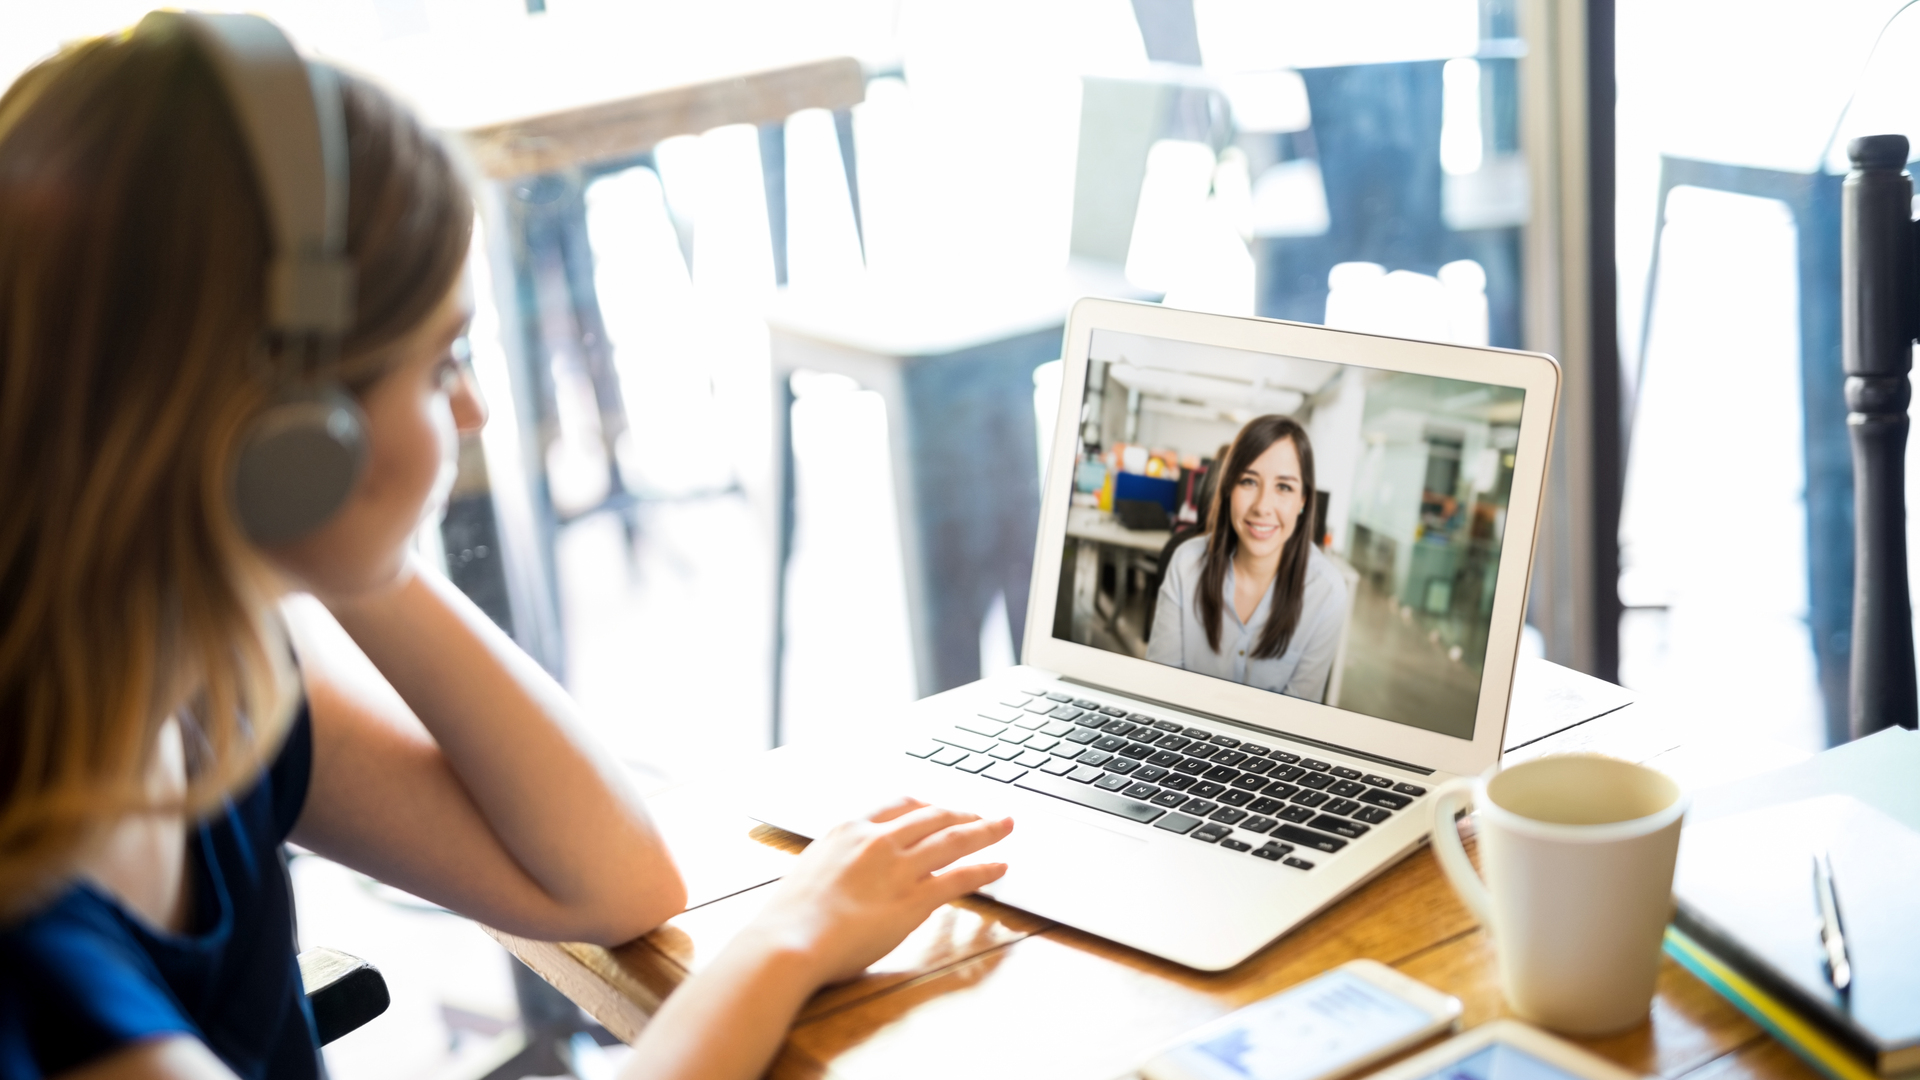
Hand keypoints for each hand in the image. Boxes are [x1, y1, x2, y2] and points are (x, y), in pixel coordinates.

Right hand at [736, 798, 1013, 985]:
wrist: (789, 940)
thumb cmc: (791, 916)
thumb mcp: (812, 869)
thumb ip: (839, 861)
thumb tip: (853, 871)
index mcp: (848, 828)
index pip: (899, 804)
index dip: (927, 805)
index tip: (940, 808)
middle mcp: (877, 839)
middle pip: (933, 815)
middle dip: (963, 812)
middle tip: (983, 814)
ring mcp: (898, 868)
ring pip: (953, 840)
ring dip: (985, 831)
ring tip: (1005, 826)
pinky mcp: (913, 899)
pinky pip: (958, 877)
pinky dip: (984, 869)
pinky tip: (999, 867)